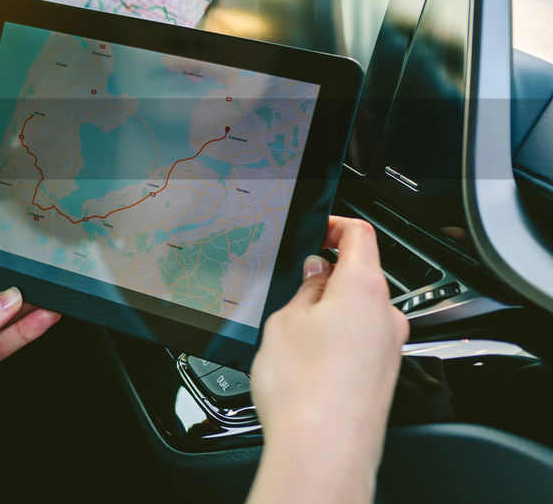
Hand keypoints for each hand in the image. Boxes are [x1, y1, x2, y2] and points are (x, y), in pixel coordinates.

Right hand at [247, 217, 408, 503]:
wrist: (324, 450)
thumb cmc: (305, 390)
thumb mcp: (284, 321)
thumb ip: (304, 289)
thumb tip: (315, 275)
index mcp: (364, 289)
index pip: (361, 235)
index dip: (337, 225)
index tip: (319, 229)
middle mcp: (387, 316)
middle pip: (362, 276)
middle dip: (327, 277)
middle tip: (292, 288)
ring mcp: (389, 349)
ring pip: (361, 313)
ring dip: (332, 312)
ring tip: (293, 334)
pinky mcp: (383, 377)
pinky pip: (361, 343)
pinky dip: (337, 341)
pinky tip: (308, 362)